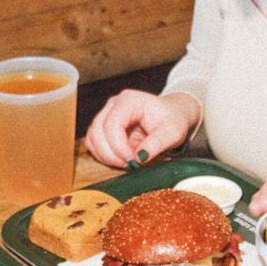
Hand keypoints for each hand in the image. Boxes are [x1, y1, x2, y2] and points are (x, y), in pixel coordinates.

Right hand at [83, 89, 199, 168]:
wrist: (173, 115)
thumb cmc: (173, 119)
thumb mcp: (173, 132)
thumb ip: (157, 144)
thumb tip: (139, 157)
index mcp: (130, 100)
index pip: (112, 123)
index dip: (118, 146)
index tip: (132, 160)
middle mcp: (114, 105)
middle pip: (98, 131)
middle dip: (111, 153)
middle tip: (130, 165)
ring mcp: (106, 115)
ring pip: (93, 138)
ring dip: (106, 156)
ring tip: (126, 163)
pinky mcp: (104, 127)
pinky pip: (94, 143)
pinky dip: (103, 155)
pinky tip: (120, 160)